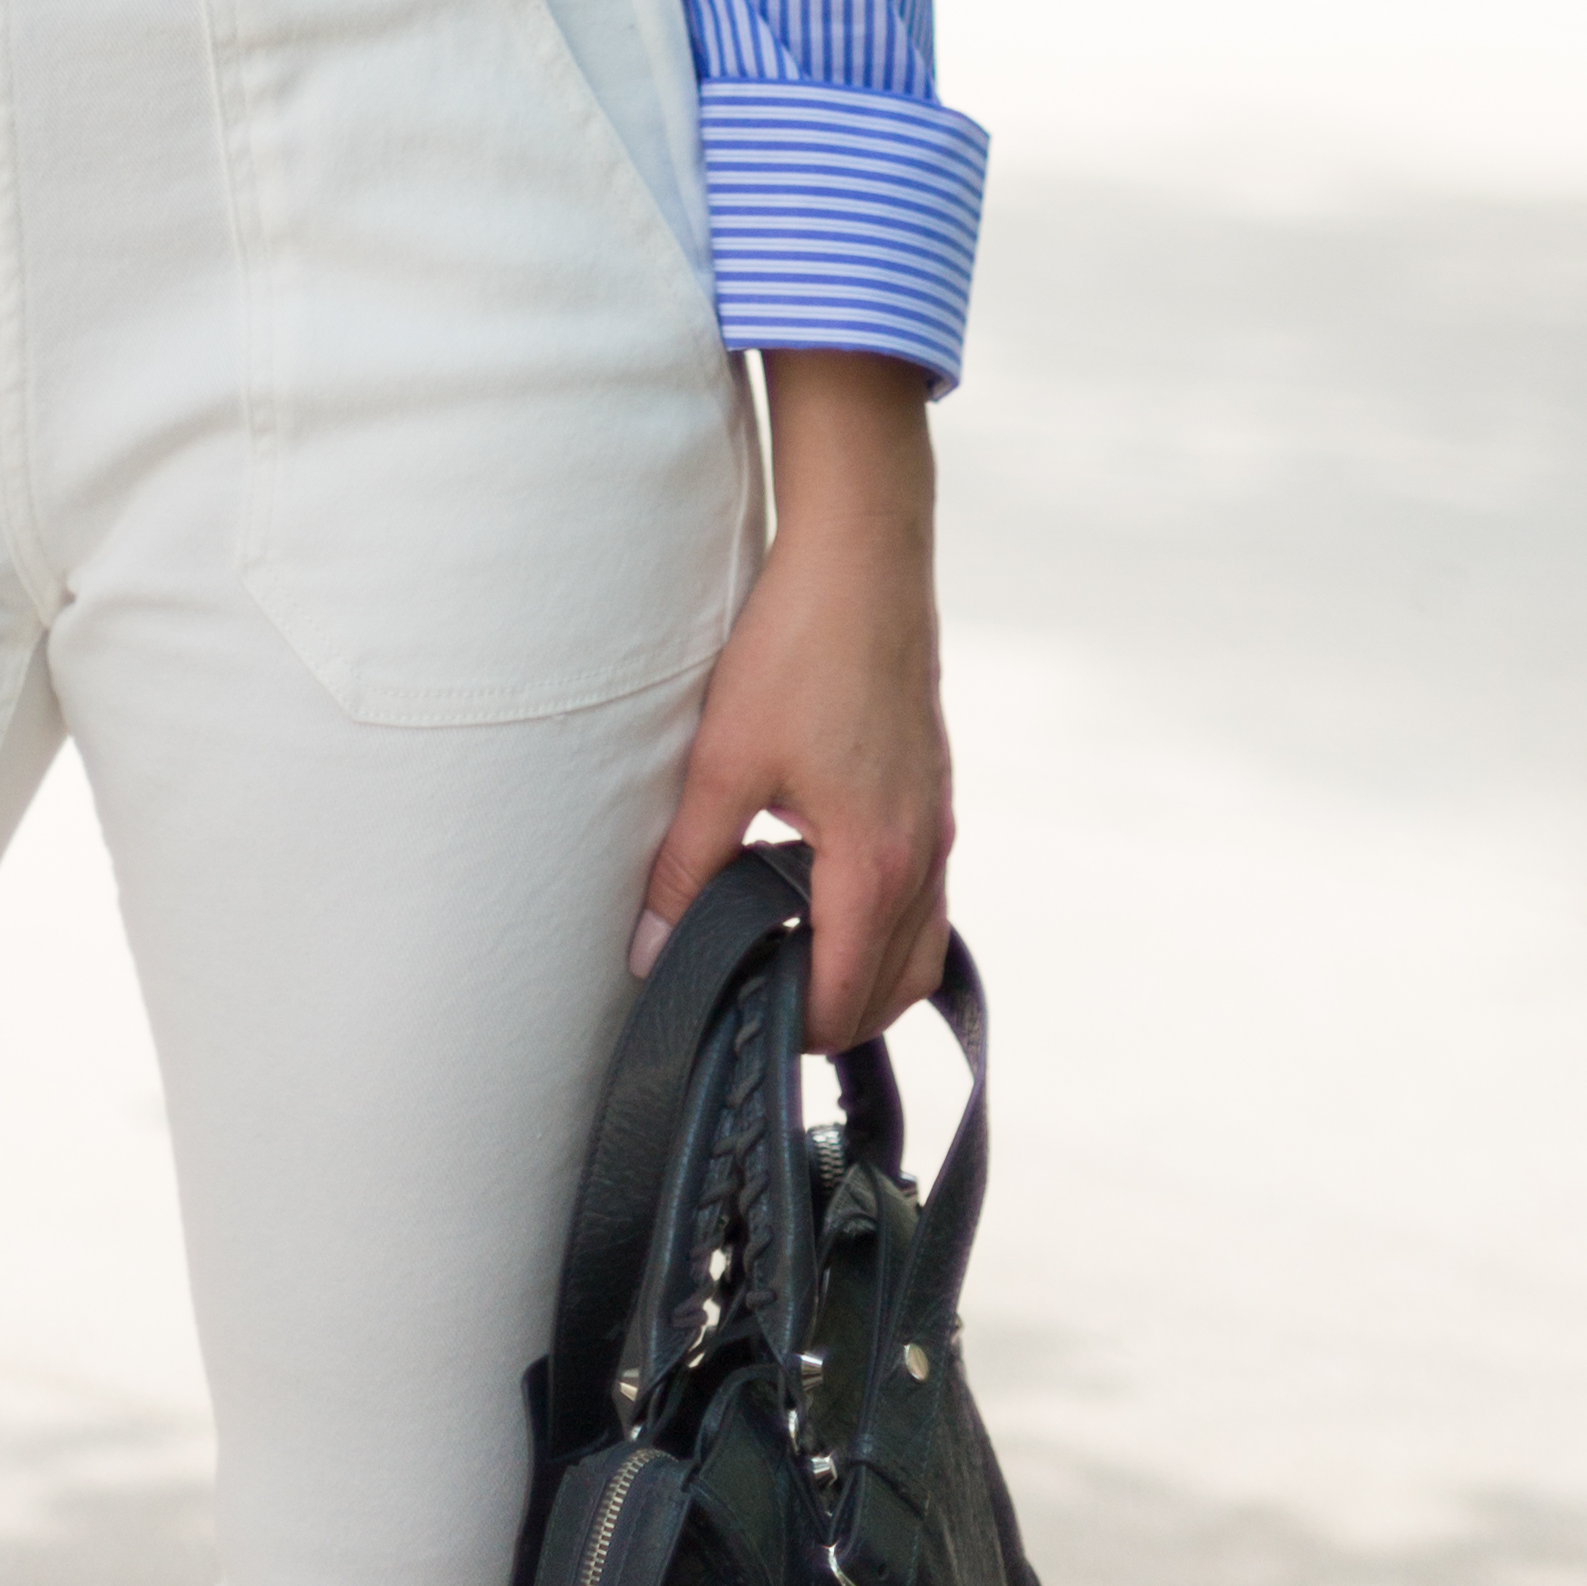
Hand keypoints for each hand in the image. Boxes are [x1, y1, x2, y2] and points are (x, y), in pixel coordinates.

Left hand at [633, 348, 952, 1049]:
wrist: (862, 553)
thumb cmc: (799, 647)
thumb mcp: (725, 760)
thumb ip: (687, 865)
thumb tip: (651, 950)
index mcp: (876, 861)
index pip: (851, 996)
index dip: (798, 1031)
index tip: (745, 1032)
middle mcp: (923, 850)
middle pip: (900, 985)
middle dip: (840, 1015)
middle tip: (765, 1006)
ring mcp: (935, 817)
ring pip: (922, 938)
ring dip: (868, 968)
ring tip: (790, 955)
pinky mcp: (930, 785)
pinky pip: (923, 886)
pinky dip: (884, 915)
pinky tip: (820, 883)